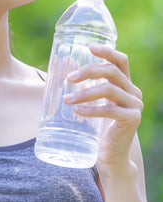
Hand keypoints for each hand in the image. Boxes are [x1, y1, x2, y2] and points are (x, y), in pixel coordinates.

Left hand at [62, 45, 142, 167]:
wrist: (110, 153)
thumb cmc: (98, 125)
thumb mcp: (92, 101)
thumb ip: (85, 83)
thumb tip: (67, 62)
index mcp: (125, 84)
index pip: (121, 61)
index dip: (107, 51)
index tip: (89, 47)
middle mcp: (133, 92)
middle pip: (112, 72)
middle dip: (88, 72)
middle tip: (69, 79)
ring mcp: (135, 105)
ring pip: (109, 89)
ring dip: (85, 93)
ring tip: (66, 100)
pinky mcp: (132, 119)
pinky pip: (110, 110)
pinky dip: (91, 109)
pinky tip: (77, 111)